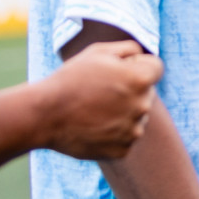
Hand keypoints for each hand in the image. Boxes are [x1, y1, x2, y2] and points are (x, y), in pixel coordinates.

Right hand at [39, 40, 162, 159]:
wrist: (42, 115)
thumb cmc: (70, 79)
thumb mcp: (99, 51)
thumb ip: (130, 49)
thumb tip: (144, 56)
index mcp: (141, 80)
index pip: (156, 68)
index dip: (137, 65)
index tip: (117, 70)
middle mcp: (143, 106)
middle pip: (146, 93)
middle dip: (130, 90)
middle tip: (100, 92)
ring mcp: (133, 131)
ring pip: (137, 116)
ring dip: (123, 112)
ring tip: (94, 110)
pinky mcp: (122, 150)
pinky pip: (125, 137)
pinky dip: (113, 133)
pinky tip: (93, 126)